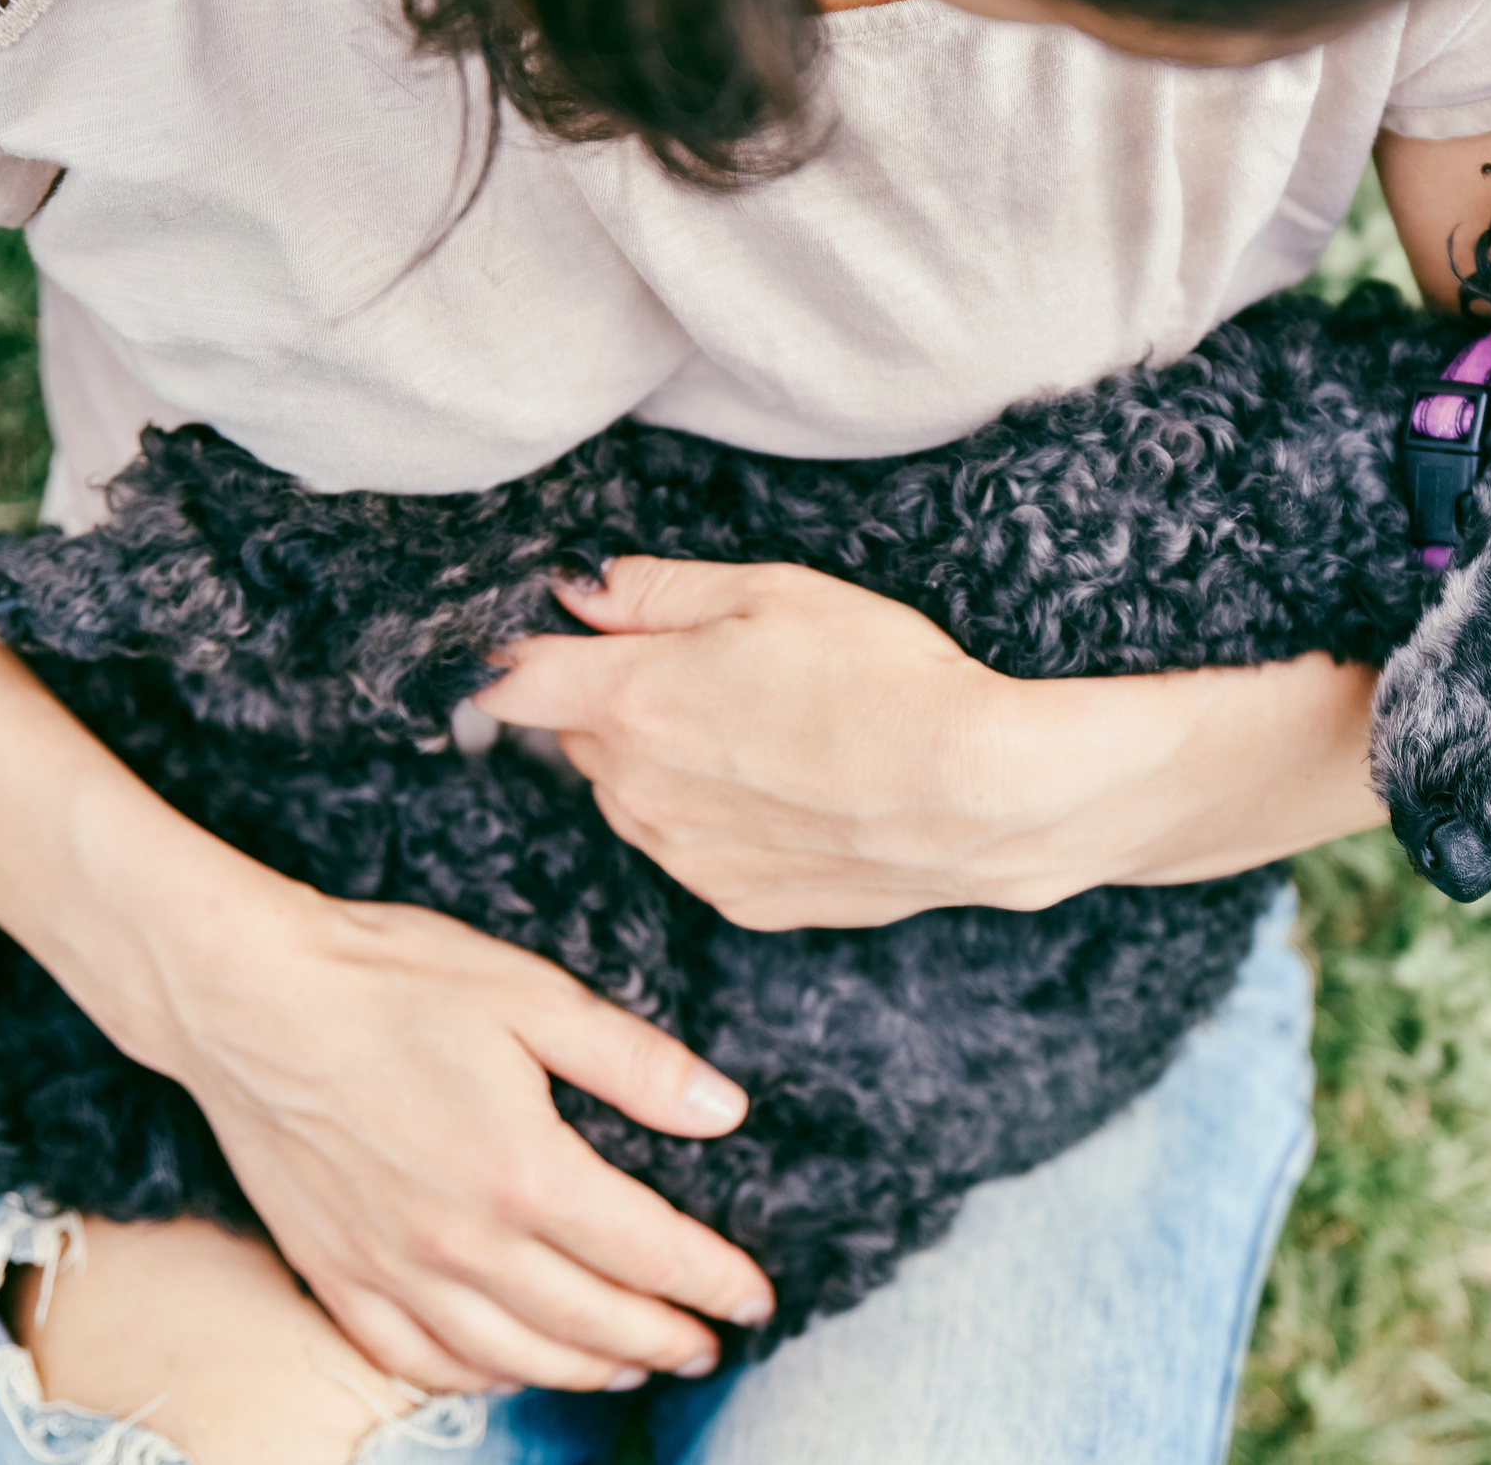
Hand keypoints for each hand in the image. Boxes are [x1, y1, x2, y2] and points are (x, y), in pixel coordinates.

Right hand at [134, 885, 776, 1392]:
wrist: (244, 996)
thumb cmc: (392, 981)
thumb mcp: (534, 996)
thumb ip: (636, 1064)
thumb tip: (726, 1112)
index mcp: (525, 1171)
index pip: (650, 1251)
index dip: (714, 1281)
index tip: (757, 1298)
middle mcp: (462, 1241)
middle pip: (591, 1320)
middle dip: (665, 1338)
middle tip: (709, 1347)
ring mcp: (392, 1269)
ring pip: (512, 1354)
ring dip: (585, 1370)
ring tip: (633, 1367)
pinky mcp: (335, 1274)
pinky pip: (416, 1360)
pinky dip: (477, 1378)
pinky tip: (508, 1369)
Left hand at [473, 557, 1063, 929]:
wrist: (981, 797)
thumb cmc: (886, 679)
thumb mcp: (774, 593)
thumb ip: (657, 591)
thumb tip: (579, 591)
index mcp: (629, 703)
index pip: (510, 682)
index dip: (516, 651)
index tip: (548, 635)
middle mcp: (636, 792)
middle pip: (579, 738)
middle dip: (617, 700)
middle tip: (713, 668)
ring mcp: (685, 856)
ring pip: (635, 797)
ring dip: (667, 762)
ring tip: (768, 730)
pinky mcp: (738, 901)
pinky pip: (695, 848)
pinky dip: (721, 817)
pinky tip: (796, 788)